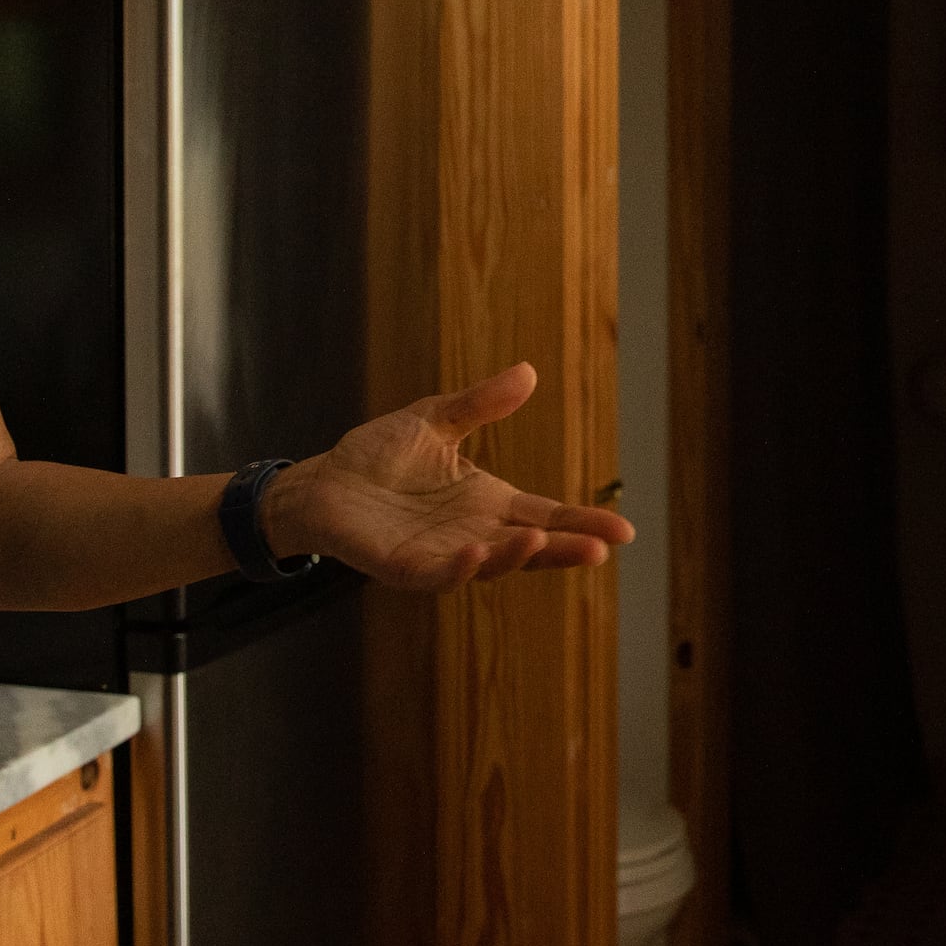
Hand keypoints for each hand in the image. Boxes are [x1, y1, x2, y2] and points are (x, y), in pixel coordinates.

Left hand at [263, 364, 636, 592]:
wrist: (323, 481)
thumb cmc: (379, 455)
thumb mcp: (436, 420)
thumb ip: (481, 404)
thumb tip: (528, 372)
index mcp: (488, 502)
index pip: (546, 515)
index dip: (581, 523)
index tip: (623, 530)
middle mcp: (474, 533)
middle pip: (530, 546)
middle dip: (565, 549)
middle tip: (601, 548)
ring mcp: (442, 554)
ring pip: (490, 563)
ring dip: (515, 556)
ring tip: (539, 541)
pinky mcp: (405, 567)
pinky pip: (437, 574)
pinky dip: (458, 567)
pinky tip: (474, 553)